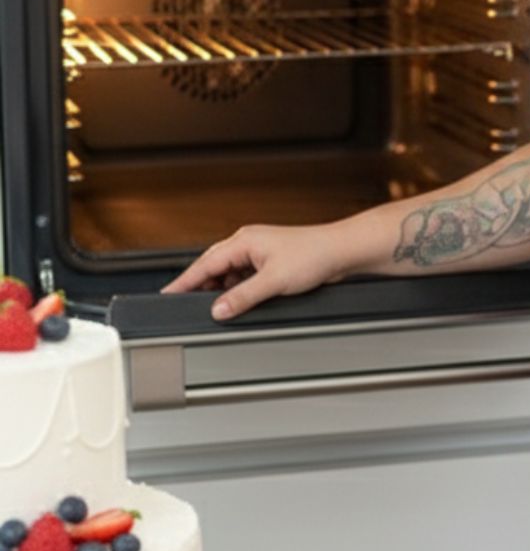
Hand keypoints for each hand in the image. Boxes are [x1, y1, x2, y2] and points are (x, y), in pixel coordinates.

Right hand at [162, 222, 353, 319]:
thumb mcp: (273, 281)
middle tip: (187, 306)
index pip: (204, 264)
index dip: (184, 281)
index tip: (168, 294)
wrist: (340, 252)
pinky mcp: (270, 261)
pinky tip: (240, 301)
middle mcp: (249, 243)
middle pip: (213, 267)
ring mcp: (259, 251)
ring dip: (223, 290)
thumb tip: (219, 310)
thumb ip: (243, 297)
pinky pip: (244, 276)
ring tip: (217, 308)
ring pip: (229, 273)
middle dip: (200, 287)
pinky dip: (238, 289)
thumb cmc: (314, 255)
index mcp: (244, 241)